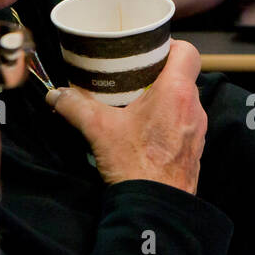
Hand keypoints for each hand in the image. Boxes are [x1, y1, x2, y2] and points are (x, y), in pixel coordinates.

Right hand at [44, 40, 206, 193]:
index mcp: (176, 93)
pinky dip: (168, 122)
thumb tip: (57, 95)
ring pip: (184, 102)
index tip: (150, 51)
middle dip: (160, 74)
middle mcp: (193, 108)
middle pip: (184, 76)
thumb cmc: (135, 166)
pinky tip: (146, 131)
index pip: (188, 52)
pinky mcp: (194, 150)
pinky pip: (184, 125)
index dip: (172, 46)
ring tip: (137, 104)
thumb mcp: (98, 130)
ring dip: (164, 99)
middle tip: (134, 76)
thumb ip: (75, 106)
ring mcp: (197, 131)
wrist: (155, 208)